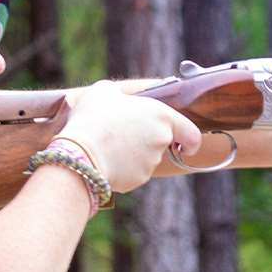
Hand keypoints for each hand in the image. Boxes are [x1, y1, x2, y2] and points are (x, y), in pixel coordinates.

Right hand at [57, 80, 202, 192]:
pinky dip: (122, 169)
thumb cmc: (93, 117)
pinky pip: (132, 173)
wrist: (80, 153)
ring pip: (146, 160)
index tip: (184, 145)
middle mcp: (161, 141)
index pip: (192, 134)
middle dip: (147, 143)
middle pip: (163, 145)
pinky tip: (105, 160)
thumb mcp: (104, 91)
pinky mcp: (137, 180)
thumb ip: (120, 93)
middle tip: (124, 136)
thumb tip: (118, 97)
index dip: (189, 141)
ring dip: (133, 154)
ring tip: (108, 145)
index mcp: (162, 117)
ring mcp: (150, 163)